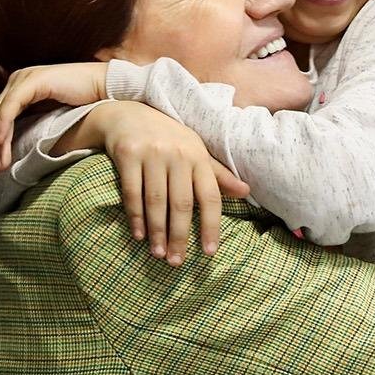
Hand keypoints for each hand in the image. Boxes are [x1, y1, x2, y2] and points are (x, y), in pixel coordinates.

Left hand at [0, 62, 110, 172]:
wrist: (107, 89)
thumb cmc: (85, 105)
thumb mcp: (52, 119)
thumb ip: (33, 127)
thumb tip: (17, 152)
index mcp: (19, 90)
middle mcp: (17, 82)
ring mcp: (23, 80)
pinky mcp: (33, 81)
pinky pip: (11, 107)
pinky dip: (3, 126)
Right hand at [83, 102, 249, 264]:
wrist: (128, 113)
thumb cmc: (168, 137)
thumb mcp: (194, 151)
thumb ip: (217, 174)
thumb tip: (246, 191)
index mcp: (198, 156)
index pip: (209, 196)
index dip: (211, 226)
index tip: (209, 252)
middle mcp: (177, 154)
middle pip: (181, 204)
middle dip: (180, 236)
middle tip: (176, 262)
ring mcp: (152, 153)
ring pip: (156, 201)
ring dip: (157, 232)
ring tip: (158, 254)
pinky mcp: (128, 154)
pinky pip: (132, 192)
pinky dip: (135, 217)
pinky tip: (138, 235)